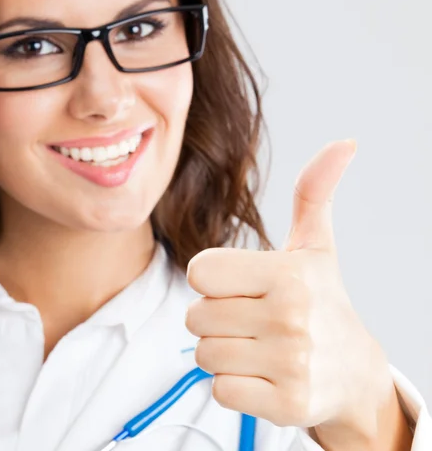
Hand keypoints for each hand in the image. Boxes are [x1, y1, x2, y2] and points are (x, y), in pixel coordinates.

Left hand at [185, 140, 393, 434]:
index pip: (198, 272)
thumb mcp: (315, 246)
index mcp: (288, 273)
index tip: (241, 285)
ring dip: (222, 351)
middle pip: (195, 315)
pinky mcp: (286, 406)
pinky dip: (232, 383)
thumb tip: (344, 143)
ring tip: (258, 346)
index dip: (212, 279)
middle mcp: (291, 318)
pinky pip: (219, 389)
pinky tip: (262, 374)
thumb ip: (315, 192)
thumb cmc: (322, 302)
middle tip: (252, 319)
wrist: (353, 373)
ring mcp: (290, 365)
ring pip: (203, 354)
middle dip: (215, 317)